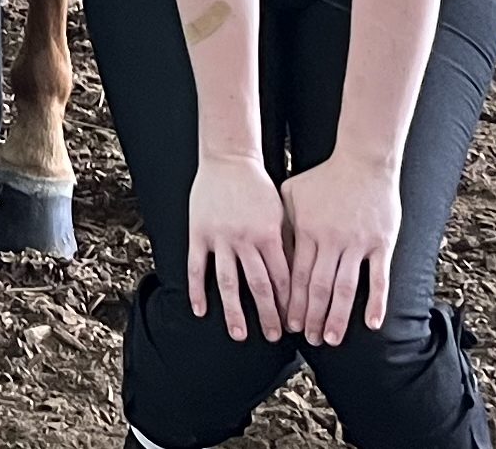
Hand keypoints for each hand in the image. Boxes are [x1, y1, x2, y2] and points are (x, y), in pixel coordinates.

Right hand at [185, 154, 289, 344]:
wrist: (228, 158)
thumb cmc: (258, 186)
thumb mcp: (280, 212)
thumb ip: (286, 244)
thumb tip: (298, 278)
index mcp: (269, 233)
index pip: (282, 277)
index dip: (289, 303)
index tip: (293, 323)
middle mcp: (245, 238)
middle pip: (258, 285)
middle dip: (268, 315)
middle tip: (274, 337)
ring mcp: (219, 237)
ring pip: (227, 281)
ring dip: (234, 311)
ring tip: (240, 334)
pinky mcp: (199, 232)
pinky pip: (197, 266)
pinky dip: (197, 290)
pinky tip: (200, 310)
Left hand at [280, 152, 402, 345]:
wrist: (363, 161)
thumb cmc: (325, 177)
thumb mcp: (292, 194)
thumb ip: (283, 223)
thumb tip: (269, 250)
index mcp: (307, 231)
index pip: (296, 275)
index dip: (292, 302)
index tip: (289, 324)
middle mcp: (330, 241)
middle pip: (318, 287)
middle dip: (311, 316)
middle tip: (308, 340)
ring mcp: (357, 243)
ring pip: (345, 288)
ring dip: (337, 317)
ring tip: (330, 338)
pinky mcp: (380, 244)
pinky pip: (378, 278)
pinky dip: (375, 302)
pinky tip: (371, 323)